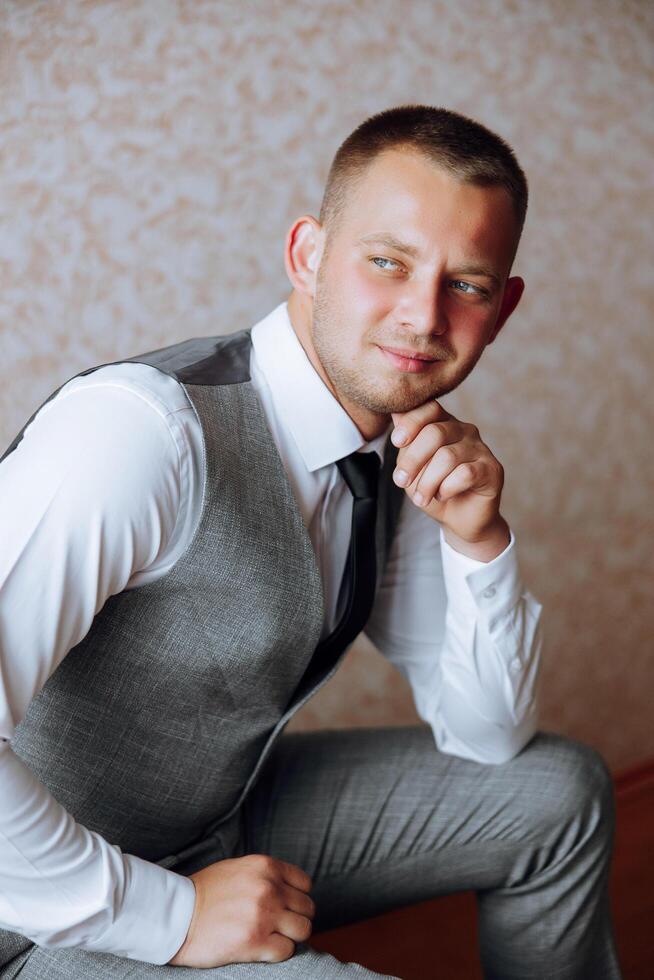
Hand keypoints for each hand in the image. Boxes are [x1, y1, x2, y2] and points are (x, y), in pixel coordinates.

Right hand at [168, 854, 314, 967]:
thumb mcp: (239, 869)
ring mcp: (263, 915)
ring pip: (303, 930)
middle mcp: (268, 888)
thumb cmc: (205, 893)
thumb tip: (290, 891)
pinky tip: (260, 948)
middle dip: (296, 919)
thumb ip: (266, 876)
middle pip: (307, 909)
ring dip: (290, 937)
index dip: (298, 898)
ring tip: (272, 937)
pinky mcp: (255, 942)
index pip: (305, 884)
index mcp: (266, 867)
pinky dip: (277, 952)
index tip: (287, 907)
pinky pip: (286, 951)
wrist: (177, 915)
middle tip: (279, 926)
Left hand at [390, 401, 509, 561]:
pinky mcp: (492, 469)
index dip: (411, 422)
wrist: (458, 519)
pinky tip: (443, 495)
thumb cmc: (434, 488)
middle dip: (412, 460)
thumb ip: (406, 442)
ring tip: (421, 498)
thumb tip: (395, 414)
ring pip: (447, 457)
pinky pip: (465, 473)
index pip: (430, 408)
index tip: (396, 442)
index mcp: (444, 423)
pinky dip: (447, 488)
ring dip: (427, 482)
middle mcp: (465, 431)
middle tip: (400, 481)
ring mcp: (481, 448)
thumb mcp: (412, 466)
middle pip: (435, 432)